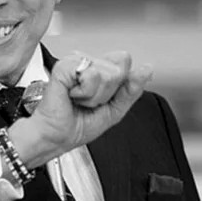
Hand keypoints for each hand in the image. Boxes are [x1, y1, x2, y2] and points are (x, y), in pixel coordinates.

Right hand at [8, 51, 152, 167]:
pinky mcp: (64, 67)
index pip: (124, 62)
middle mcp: (87, 63)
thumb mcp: (114, 110)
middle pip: (119, 68)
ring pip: (107, 73)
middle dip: (107, 93)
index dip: (119, 86)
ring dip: (95, 95)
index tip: (101, 99)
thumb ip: (132, 89)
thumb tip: (146, 70)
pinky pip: (91, 75)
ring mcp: (75, 62)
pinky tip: (72, 96)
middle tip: (88, 102)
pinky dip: (85, 92)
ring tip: (79, 100)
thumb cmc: (76, 126)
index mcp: (99, 69)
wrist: (55, 138)